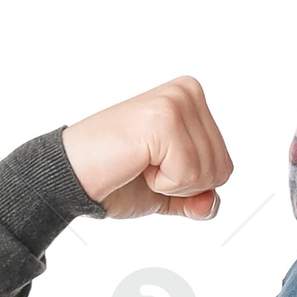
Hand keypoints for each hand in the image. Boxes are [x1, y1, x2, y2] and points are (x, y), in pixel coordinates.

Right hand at [62, 75, 233, 221]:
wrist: (72, 177)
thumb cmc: (115, 177)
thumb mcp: (168, 192)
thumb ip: (198, 199)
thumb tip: (211, 204)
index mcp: (192, 99)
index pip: (224, 165)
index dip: (190, 184)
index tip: (153, 165)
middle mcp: (187, 92)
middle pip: (222, 169)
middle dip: (184, 185)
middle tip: (144, 166)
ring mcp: (176, 101)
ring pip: (208, 173)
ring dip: (171, 184)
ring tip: (140, 162)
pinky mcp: (164, 118)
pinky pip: (189, 174)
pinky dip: (162, 184)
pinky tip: (137, 163)